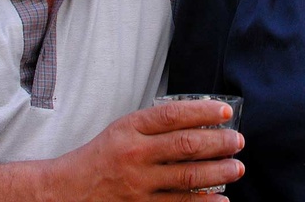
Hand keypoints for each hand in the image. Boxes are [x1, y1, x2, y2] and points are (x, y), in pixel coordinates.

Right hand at [48, 99, 245, 200]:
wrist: (66, 191)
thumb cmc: (101, 156)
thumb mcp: (122, 129)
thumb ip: (153, 125)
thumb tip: (198, 119)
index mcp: (130, 128)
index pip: (172, 116)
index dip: (202, 112)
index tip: (225, 112)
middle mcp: (135, 154)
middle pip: (185, 146)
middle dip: (218, 144)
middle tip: (238, 141)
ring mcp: (138, 185)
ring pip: (187, 178)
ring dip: (218, 172)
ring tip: (237, 168)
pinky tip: (221, 200)